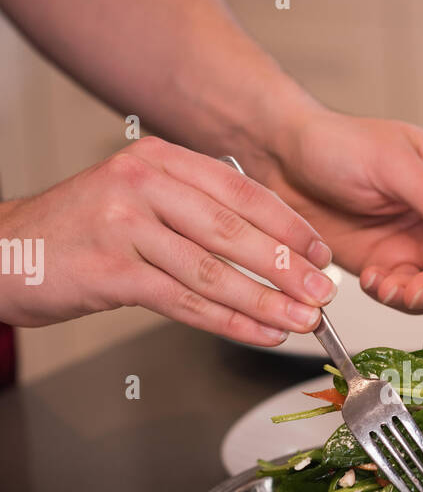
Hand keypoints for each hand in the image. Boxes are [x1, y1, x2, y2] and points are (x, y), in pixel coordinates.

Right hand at [0, 136, 334, 342]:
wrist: (2, 252)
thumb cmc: (75, 233)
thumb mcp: (134, 199)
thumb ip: (190, 209)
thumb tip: (263, 242)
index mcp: (157, 159)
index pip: (241, 191)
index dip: (288, 225)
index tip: (321, 253)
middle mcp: (142, 182)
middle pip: (233, 230)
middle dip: (286, 268)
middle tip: (322, 293)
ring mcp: (124, 224)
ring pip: (213, 270)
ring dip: (264, 301)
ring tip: (300, 321)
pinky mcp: (110, 269)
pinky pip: (184, 300)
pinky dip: (228, 321)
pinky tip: (258, 332)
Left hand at [257, 107, 422, 312]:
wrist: (283, 162)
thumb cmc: (336, 144)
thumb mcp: (388, 163)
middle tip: (415, 291)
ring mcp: (420, 243)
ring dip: (420, 297)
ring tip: (386, 287)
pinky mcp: (391, 264)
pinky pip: (407, 294)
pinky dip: (393, 296)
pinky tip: (370, 280)